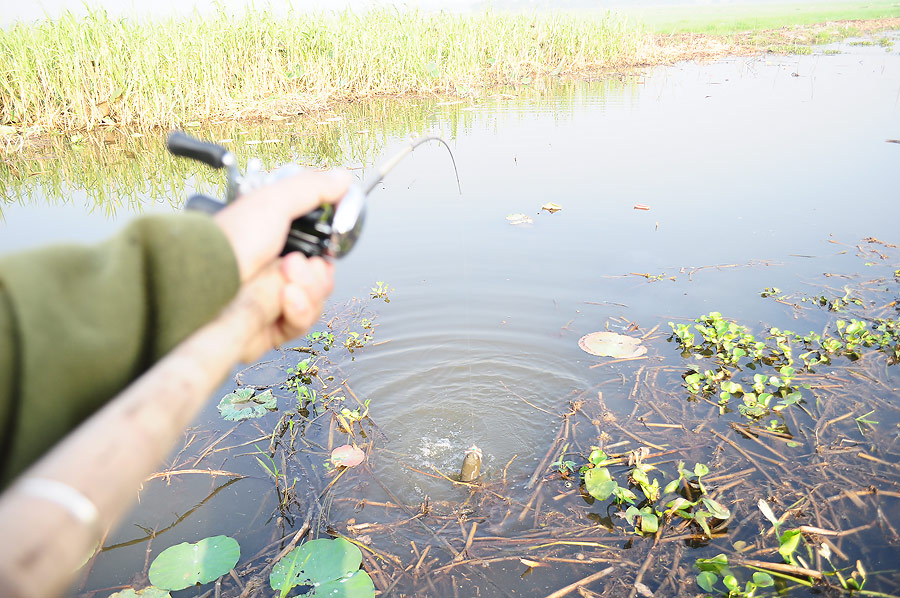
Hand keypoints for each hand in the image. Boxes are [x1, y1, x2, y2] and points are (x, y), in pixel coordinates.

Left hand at [213, 170, 349, 359]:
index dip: (327, 250)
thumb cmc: (229, 241)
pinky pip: (303, 322)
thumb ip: (313, 189)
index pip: (318, 250)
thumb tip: (342, 178)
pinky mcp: (273, 327)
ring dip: (310, 288)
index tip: (327, 244)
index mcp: (276, 242)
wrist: (208, 281)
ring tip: (285, 276)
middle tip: (295, 261)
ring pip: (317, 300)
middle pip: (322, 277)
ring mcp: (274, 300)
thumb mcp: (274, 201)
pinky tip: (286, 297)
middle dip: (318, 271)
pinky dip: (300, 309)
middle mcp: (275, 271)